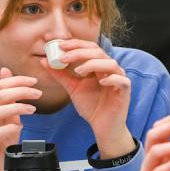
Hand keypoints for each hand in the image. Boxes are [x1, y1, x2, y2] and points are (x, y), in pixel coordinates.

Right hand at [0, 67, 40, 170]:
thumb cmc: (2, 139)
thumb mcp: (8, 114)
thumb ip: (9, 95)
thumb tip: (6, 71)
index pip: (0, 85)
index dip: (17, 81)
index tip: (34, 81)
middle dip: (21, 91)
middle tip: (38, 93)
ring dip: (17, 107)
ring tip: (32, 109)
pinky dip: (9, 128)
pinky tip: (20, 127)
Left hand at [39, 39, 132, 157]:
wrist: (102, 126)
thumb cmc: (91, 106)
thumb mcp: (72, 88)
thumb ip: (60, 75)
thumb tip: (44, 61)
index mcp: (98, 65)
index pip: (89, 48)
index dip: (75, 44)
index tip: (60, 46)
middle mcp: (109, 69)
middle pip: (98, 52)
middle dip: (79, 52)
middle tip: (64, 57)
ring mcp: (119, 78)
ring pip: (110, 63)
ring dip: (92, 64)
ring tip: (78, 71)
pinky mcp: (125, 90)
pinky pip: (121, 80)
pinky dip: (111, 78)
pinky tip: (100, 81)